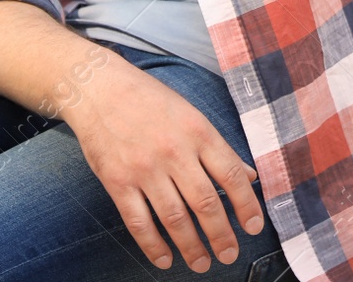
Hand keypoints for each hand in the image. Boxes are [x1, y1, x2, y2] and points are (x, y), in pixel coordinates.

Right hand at [66, 53, 265, 272]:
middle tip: (230, 254)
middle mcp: (174, 152)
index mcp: (198, 132)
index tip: (254, 227)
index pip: (231, 176)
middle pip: (205, 203)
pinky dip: (153, 245)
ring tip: (202, 263)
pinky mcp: (118, 182)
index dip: (246, 206)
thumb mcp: (192, 114)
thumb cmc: (150, 101)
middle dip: (221, 235)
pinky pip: (139, 222)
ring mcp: (144, 169)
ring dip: (191, 246)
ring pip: (174, 218)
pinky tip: (165, 259)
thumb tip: (250, 174)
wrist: (99, 90)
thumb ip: (220, 148)